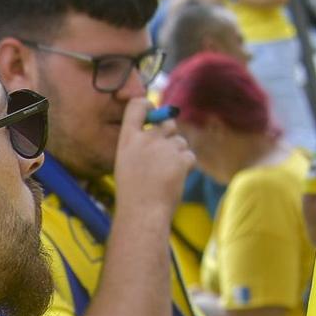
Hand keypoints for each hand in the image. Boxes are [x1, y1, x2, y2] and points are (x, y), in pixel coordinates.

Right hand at [111, 95, 192, 215]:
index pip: (137, 106)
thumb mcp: (126, 162)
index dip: (147, 104)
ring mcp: (164, 148)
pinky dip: (185, 166)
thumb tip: (164, 125)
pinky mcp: (181, 158)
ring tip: (164, 174)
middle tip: (161, 157)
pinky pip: (189, 155)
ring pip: (180, 141)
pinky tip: (173, 179)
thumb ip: (141, 143)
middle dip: (168, 136)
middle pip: (166, 123)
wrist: (142, 211)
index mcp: (128, 139)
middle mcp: (146, 138)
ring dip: (177, 154)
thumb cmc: (133, 191)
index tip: (150, 110)